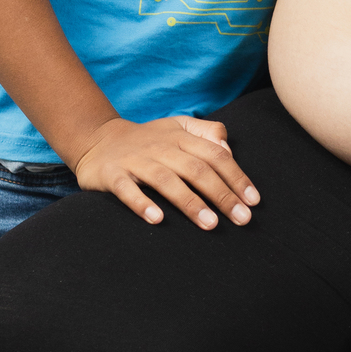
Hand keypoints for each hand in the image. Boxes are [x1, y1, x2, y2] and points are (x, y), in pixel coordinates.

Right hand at [74, 115, 258, 228]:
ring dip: (190, 202)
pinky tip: (157, 219)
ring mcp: (136, 161)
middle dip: (222, 195)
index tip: (253, 201)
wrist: (97, 138)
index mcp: (181, 137)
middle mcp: (161, 147)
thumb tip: (228, 149)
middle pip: (197, 169)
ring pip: (166, 180)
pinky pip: (126, 189)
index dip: (236, 177)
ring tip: (210, 224)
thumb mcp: (179, 127)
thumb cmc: (149, 139)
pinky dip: (141, 203)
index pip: (216, 156)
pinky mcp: (112, 174)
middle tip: (241, 219)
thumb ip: (208, 132)